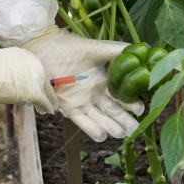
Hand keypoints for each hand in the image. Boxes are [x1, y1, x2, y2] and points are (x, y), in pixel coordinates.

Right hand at [0, 48, 57, 113]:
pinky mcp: (33, 93)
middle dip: (47, 92)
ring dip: (45, 101)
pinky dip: (47, 107)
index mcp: (27, 56)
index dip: (40, 82)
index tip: (41, 88)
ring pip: (45, 92)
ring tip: (46, 109)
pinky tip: (49, 111)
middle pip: (45, 82)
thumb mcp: (3, 63)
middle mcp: (34, 65)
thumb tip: (14, 81)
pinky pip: (44, 102)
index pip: (38, 71)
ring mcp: (35, 79)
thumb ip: (13, 70)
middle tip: (50, 100)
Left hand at [22, 26, 143, 141]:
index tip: (141, 108)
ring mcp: (80, 100)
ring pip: (99, 117)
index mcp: (101, 79)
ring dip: (110, 126)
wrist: (42, 49)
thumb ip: (116, 50)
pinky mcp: (67, 106)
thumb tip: (140, 49)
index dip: (130, 102)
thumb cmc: (68, 47)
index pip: (119, 94)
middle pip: (111, 109)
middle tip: (135, 128)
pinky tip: (101, 135)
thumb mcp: (96, 48)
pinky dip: (90, 128)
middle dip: (124, 119)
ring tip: (121, 134)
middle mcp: (93, 92)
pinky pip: (81, 120)